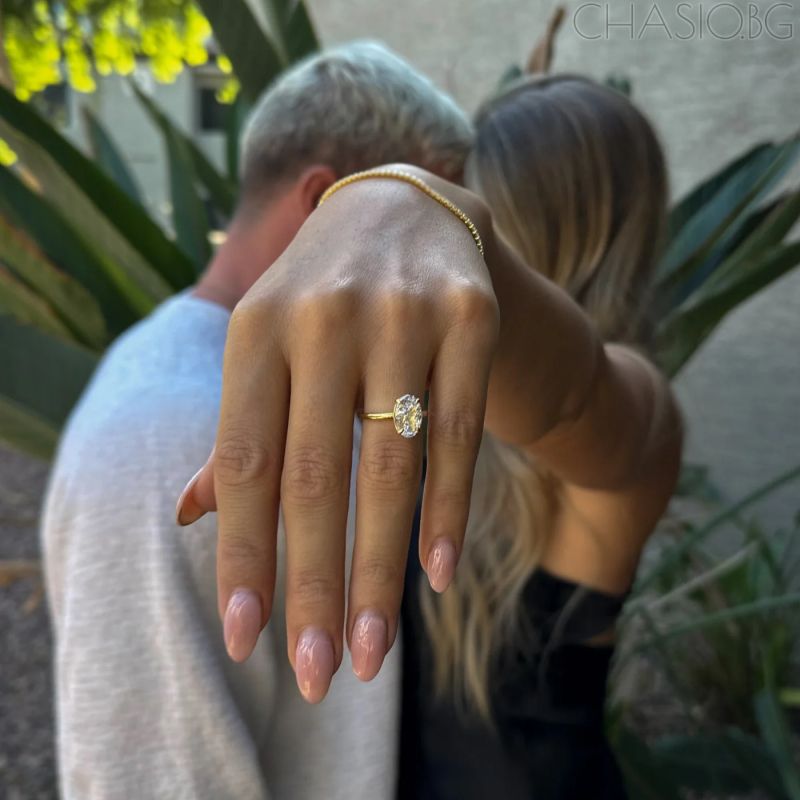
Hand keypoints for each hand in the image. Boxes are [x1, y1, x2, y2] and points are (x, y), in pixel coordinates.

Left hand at [177, 169, 498, 701]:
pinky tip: (435, 577)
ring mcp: (404, 315)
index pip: (245, 463)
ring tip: (371, 652)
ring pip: (390, 467)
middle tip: (315, 676)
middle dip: (312, 586)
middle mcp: (324, 319)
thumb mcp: (265, 348)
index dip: (244, 555)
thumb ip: (235, 430)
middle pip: (316, 478)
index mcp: (258, 330)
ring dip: (380, 570)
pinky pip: (460, 433)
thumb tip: (186, 516)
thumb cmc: (319, 297)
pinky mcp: (471, 318)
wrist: (403, 207)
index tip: (245, 639)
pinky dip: (448, 511)